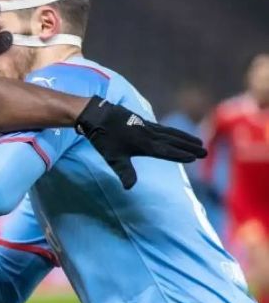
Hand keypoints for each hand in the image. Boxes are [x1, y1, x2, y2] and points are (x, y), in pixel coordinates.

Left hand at [75, 97, 207, 188]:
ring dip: (184, 138)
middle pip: (173, 142)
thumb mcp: (112, 158)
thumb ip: (124, 172)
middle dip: (189, 147)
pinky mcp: (142, 121)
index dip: (180, 155)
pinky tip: (176, 134)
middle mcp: (149, 134)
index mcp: (144, 144)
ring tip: (198, 142)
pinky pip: (163, 128)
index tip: (195, 157)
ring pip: (170, 133)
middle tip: (205, 151)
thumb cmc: (104, 138)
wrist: (96, 115)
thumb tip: (129, 188)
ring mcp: (146, 127)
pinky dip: (173, 131)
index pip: (166, 152)